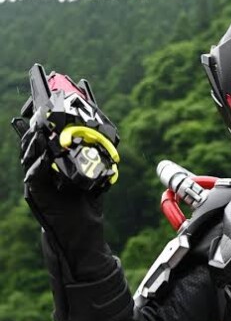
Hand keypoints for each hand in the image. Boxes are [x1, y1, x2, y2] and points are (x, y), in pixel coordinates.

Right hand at [16, 65, 117, 281]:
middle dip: (37, 113)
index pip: (49, 128)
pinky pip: (34, 174)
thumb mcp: (96, 174)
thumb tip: (111, 136)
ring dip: (35, 134)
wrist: (83, 234)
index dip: (51, 107)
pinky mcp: (37, 194)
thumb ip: (98, 156)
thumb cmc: (87, 204)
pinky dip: (38, 162)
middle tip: (40, 94)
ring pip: (30, 151)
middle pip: (34, 134)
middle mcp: (43, 165)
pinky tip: (43, 151)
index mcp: (55, 158)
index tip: (56, 85)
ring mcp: (38, 179)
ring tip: (40, 118)